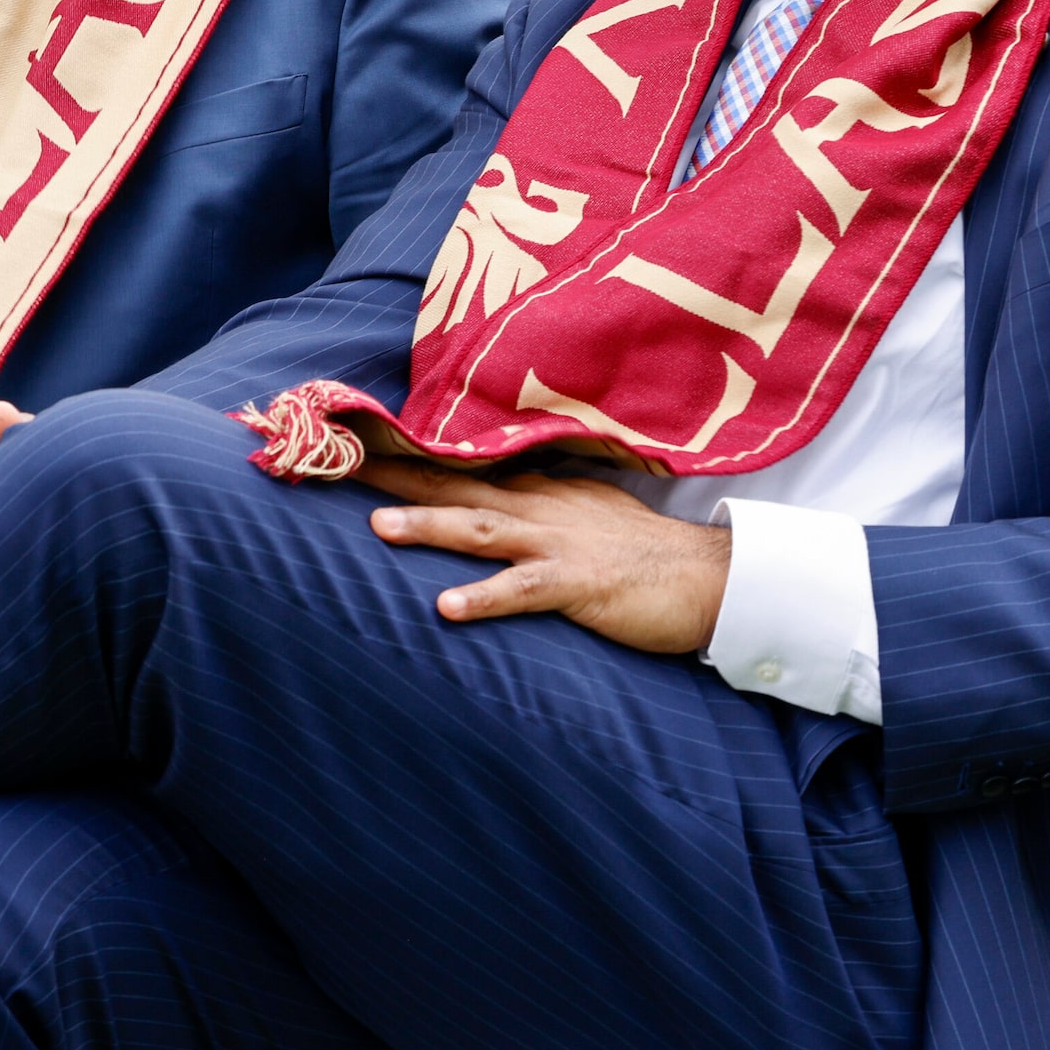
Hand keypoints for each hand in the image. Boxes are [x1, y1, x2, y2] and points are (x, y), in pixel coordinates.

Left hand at [358, 459, 730, 652]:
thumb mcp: (582, 514)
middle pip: (456, 483)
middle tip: (341, 462)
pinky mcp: (578, 584)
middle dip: (397, 473)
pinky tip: (446, 607)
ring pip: (481, 529)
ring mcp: (557, 544)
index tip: (356, 442)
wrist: (708, 577)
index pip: (461, 464)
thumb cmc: (643, 554)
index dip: (408, 454)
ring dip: (429, 525)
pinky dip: (485, 596)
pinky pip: (523, 591)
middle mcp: (539, 507)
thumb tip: (486, 495)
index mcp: (538, 490)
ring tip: (378, 527)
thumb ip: (534, 503)